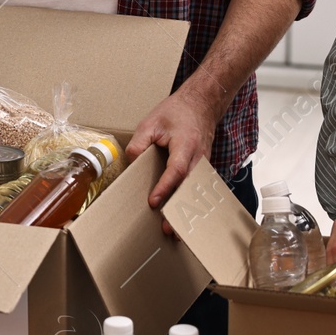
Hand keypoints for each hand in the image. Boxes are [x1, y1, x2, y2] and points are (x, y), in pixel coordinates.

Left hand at [126, 88, 222, 223]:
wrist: (202, 104)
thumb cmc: (177, 112)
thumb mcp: (151, 121)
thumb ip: (139, 143)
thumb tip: (131, 162)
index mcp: (186, 145)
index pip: (176, 170)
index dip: (165, 187)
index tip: (154, 201)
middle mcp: (199, 157)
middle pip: (189, 187)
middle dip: (179, 209)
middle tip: (169, 228)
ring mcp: (204, 164)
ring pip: (195, 191)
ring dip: (186, 210)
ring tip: (176, 230)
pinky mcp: (203, 168)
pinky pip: (197, 187)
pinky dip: (190, 202)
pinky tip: (182, 217)